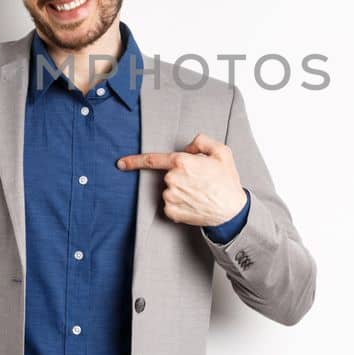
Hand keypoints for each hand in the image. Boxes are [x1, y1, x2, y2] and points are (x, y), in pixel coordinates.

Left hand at [118, 133, 247, 226]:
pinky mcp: (172, 212)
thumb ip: (201, 141)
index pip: (152, 160)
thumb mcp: (222, 152)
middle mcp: (172, 179)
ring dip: (181, 191)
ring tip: (199, 194)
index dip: (133, 161)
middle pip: (168, 175)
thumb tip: (187, 148)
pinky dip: (180, 204)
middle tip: (200, 182)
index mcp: (182, 162)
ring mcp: (170, 197)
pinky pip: (170, 205)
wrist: (232, 211)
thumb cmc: (227, 181)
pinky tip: (194, 204)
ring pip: (169, 190)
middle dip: (180, 177)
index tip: (121, 163)